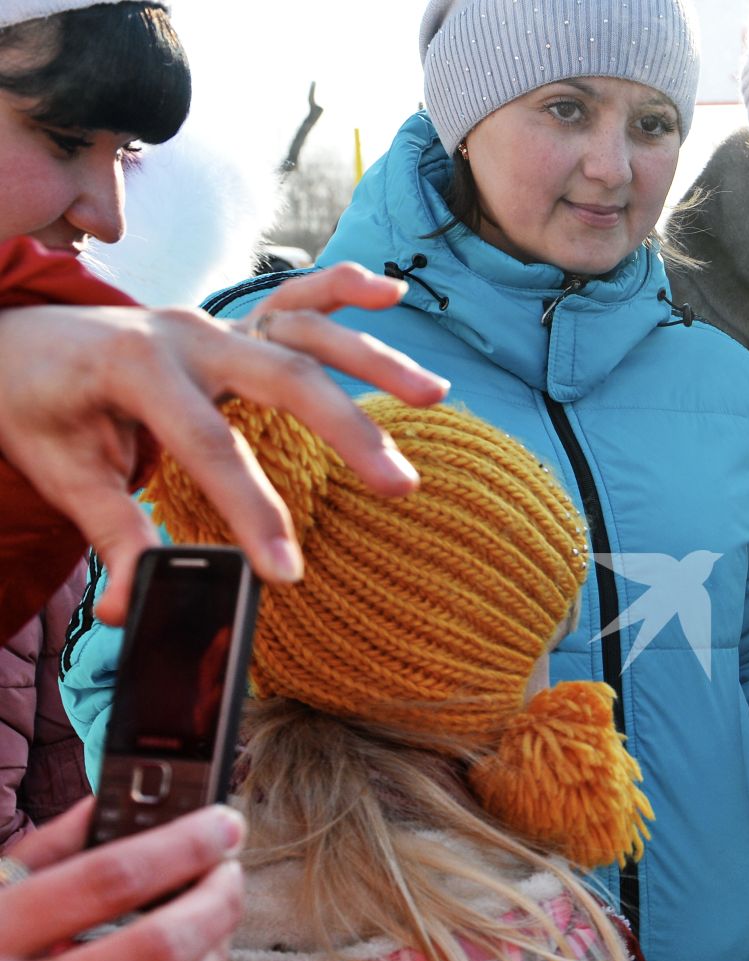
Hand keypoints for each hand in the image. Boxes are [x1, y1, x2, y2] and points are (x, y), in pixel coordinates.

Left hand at [0, 262, 448, 623]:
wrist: (15, 341)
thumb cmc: (40, 407)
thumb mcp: (63, 472)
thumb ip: (110, 535)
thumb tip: (129, 610)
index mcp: (135, 366)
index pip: (208, 445)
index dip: (250, 511)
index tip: (287, 572)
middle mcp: (185, 333)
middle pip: (282, 376)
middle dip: (348, 430)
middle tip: (399, 486)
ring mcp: (214, 320)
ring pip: (304, 331)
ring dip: (373, 360)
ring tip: (434, 396)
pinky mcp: (231, 321)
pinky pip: (295, 296)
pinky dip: (343, 290)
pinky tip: (392, 291)